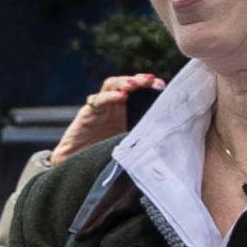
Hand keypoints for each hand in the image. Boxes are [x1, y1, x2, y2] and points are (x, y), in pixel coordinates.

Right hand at [49, 73, 165, 164]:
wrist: (78, 166)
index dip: (150, 86)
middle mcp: (113, 106)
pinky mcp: (87, 114)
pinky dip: (110, 97)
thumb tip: (168, 134)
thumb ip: (143, 135)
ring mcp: (100, 108)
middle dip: (139, 80)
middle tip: (151, 80)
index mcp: (126, 111)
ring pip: (111, 86)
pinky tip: (121, 97)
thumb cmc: (105, 156)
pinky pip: (98, 101)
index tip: (162, 86)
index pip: (139, 91)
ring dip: (123, 82)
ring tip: (135, 84)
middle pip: (126, 84)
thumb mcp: (129, 144)